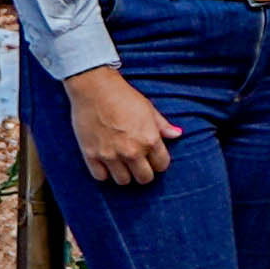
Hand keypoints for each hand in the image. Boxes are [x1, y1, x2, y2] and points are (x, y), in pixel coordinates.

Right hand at [60, 65, 175, 194]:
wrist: (94, 87)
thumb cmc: (123, 96)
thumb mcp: (148, 109)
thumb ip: (163, 126)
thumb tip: (178, 134)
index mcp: (149, 139)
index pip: (161, 166)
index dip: (158, 162)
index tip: (152, 158)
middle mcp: (132, 151)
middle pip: (144, 178)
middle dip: (144, 172)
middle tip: (138, 163)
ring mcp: (111, 155)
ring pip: (123, 181)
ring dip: (124, 174)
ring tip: (122, 163)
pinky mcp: (91, 155)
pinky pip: (101, 177)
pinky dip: (104, 172)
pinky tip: (105, 162)